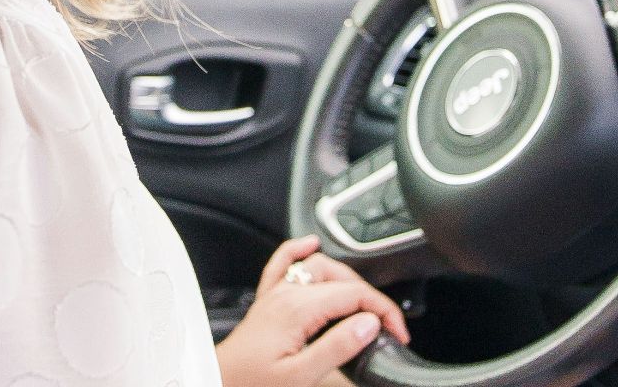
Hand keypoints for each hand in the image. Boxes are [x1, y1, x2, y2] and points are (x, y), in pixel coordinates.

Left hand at [216, 235, 412, 386]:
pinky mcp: (268, 300)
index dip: (384, 311)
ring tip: (366, 303)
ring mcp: (277, 294)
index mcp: (298, 309)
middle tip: (388, 325)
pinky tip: (310, 245)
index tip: (398, 332)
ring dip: (347, 278)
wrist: (219, 383)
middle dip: (372, 297)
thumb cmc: (252, 383)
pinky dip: (298, 250)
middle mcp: (287, 293)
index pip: (355, 295)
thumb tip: (369, 323)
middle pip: (342, 278)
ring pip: (320, 266)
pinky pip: (283, 263)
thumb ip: (338, 347)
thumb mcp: (301, 376)